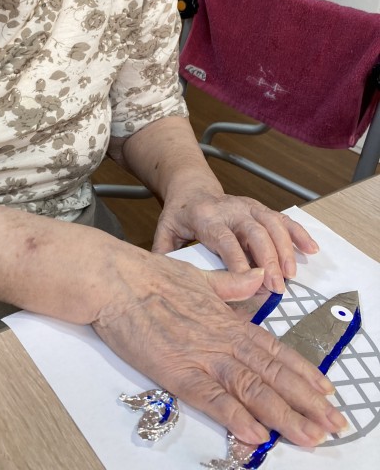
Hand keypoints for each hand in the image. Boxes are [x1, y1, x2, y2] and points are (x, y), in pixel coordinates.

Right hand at [93, 254, 345, 446]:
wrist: (115, 279)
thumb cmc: (151, 275)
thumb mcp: (199, 276)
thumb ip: (231, 284)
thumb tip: (258, 278)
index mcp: (226, 318)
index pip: (273, 349)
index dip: (301, 371)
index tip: (324, 390)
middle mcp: (221, 339)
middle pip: (271, 374)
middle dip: (305, 401)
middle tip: (332, 424)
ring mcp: (200, 356)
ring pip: (251, 389)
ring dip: (283, 414)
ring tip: (308, 435)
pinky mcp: (175, 371)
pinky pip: (211, 398)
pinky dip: (235, 415)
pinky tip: (256, 432)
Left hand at [152, 191, 318, 292]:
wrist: (192, 188)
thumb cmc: (180, 215)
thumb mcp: (165, 231)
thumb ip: (164, 253)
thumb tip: (166, 280)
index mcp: (205, 217)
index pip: (225, 239)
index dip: (239, 260)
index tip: (250, 282)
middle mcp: (230, 209)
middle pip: (254, 232)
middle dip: (268, 259)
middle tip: (277, 286)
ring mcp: (247, 206)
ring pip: (272, 224)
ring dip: (286, 249)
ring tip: (292, 274)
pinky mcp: (260, 208)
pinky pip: (283, 219)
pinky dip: (299, 233)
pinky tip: (311, 249)